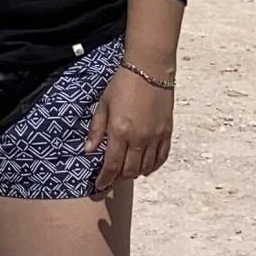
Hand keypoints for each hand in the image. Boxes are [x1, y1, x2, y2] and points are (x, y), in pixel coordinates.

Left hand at [85, 65, 172, 194]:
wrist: (149, 69)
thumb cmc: (123, 84)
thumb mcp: (103, 105)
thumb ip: (96, 130)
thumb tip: (88, 151)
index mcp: (120, 131)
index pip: (112, 165)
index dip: (105, 179)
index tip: (100, 186)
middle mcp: (139, 138)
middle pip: (129, 170)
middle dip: (118, 179)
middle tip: (111, 180)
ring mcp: (155, 137)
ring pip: (145, 167)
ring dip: (135, 174)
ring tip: (126, 174)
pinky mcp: (166, 132)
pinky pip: (161, 157)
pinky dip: (153, 166)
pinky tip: (146, 168)